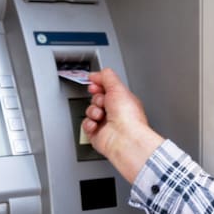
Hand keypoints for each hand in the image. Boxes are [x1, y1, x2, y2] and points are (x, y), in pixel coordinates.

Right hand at [82, 68, 163, 182]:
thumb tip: (96, 74)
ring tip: (101, 116)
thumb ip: (107, 77)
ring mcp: (106, 123)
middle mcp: (115, 111)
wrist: (124, 139)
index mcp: (123, 100)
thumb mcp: (118, 88)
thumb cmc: (128, 117)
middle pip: (96, 98)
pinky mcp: (97, 133)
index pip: (107, 88)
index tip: (94, 83)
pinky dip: (89, 124)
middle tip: (102, 103)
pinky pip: (85, 124)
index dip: (99, 84)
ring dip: (93, 111)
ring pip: (90, 110)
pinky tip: (96, 125)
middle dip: (96, 98)